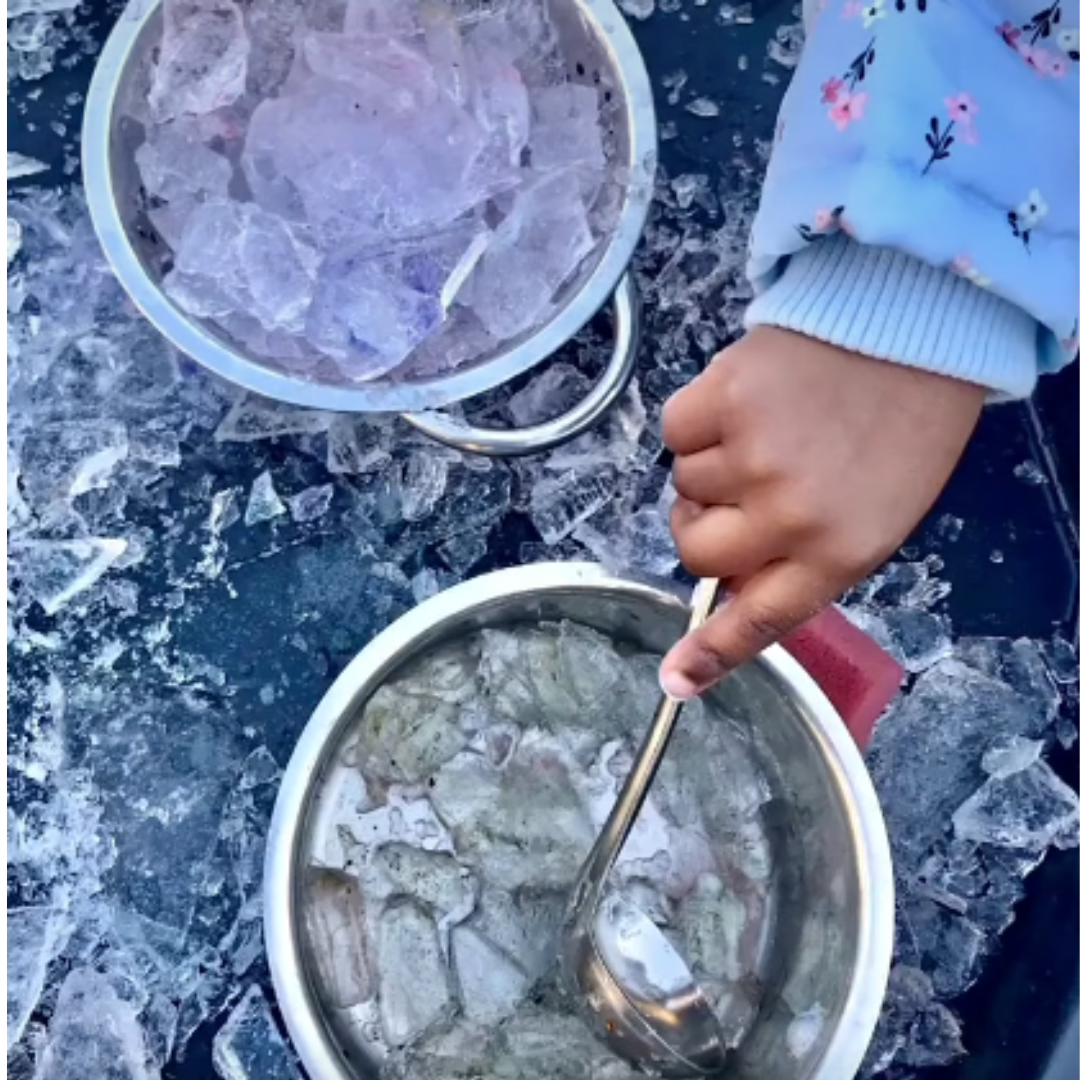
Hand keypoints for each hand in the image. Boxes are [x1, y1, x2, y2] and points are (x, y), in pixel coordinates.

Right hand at [659, 327, 984, 698]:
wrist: (910, 329)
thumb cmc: (897, 429)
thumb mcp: (873, 516)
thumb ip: (803, 559)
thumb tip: (731, 586)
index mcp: (839, 552)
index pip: (761, 619)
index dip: (712, 652)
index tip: (673, 681)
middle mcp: (791, 516)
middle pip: (698, 551)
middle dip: (705, 524)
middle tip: (741, 488)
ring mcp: (753, 458)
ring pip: (684, 484)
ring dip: (712, 462)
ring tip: (769, 427)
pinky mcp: (724, 400)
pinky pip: (675, 431)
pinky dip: (698, 418)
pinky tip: (746, 399)